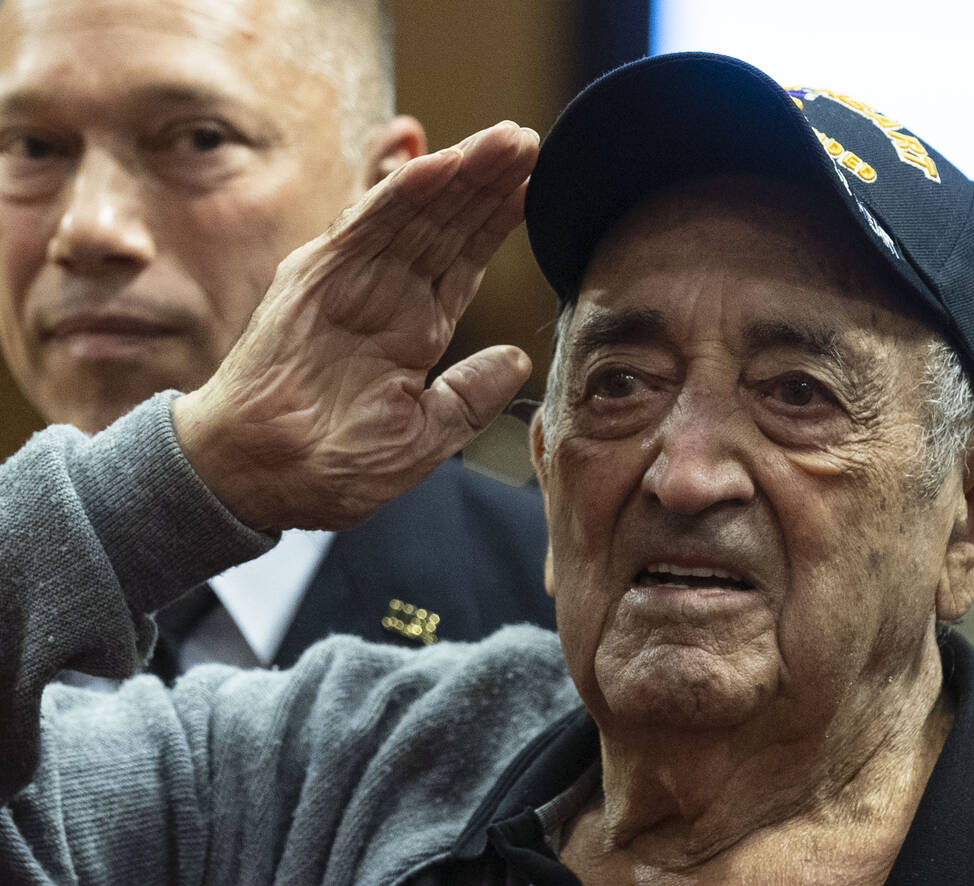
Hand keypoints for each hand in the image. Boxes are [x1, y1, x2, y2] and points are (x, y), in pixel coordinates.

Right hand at [172, 121, 538, 531]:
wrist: (259, 479)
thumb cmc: (332, 468)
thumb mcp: (422, 439)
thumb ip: (469, 397)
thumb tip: (517, 360)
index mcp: (411, 334)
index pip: (461, 266)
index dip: (497, 226)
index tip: (538, 188)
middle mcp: (384, 298)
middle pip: (445, 228)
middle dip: (487, 184)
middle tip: (529, 141)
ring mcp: (349, 282)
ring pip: (413, 216)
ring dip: (459, 175)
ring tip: (506, 141)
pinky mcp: (314, 277)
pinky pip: (364, 225)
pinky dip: (401, 193)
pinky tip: (442, 165)